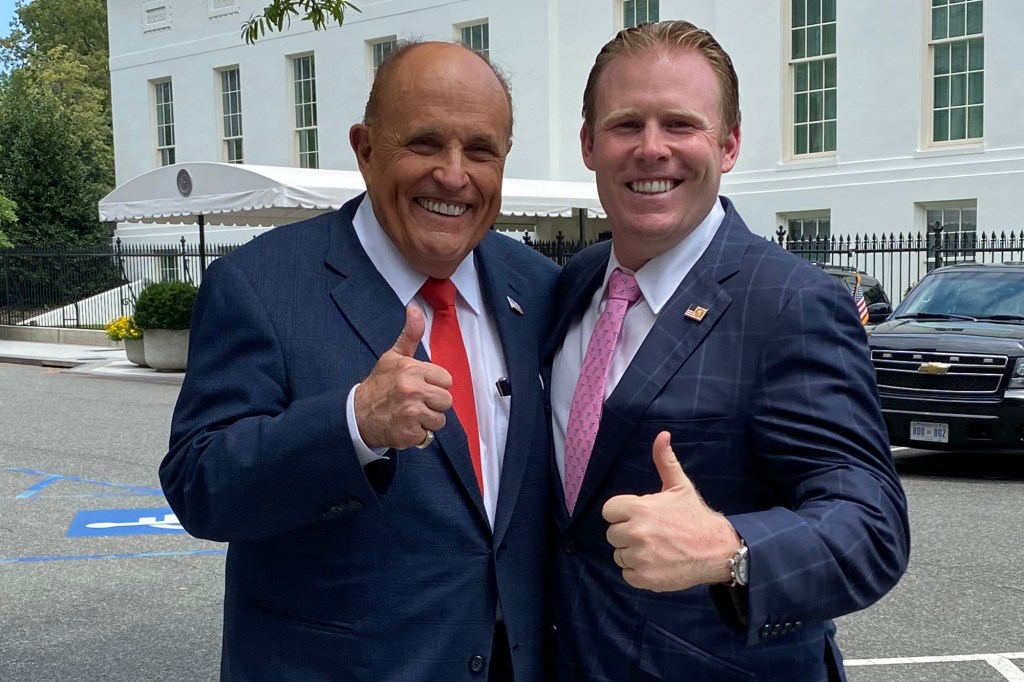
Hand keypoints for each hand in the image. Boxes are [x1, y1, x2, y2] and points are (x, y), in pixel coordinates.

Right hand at [354, 305, 452, 448]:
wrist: (357, 415)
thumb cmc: (379, 384)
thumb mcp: (393, 357)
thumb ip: (410, 335)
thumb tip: (415, 309)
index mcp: (411, 370)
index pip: (446, 380)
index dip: (434, 383)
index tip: (419, 385)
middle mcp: (413, 390)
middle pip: (446, 400)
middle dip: (433, 402)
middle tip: (415, 401)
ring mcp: (411, 413)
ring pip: (440, 419)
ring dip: (427, 419)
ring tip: (411, 413)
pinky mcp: (409, 433)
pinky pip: (428, 434)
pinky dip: (418, 433)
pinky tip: (405, 425)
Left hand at [603, 431, 740, 591]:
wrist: (717, 549)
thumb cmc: (695, 516)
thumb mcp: (679, 486)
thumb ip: (665, 461)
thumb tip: (662, 435)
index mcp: (640, 508)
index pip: (609, 511)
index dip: (622, 514)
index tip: (638, 517)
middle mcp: (637, 532)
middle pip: (612, 534)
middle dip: (628, 534)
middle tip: (651, 534)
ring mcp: (640, 557)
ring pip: (619, 555)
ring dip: (633, 554)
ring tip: (656, 549)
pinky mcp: (644, 578)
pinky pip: (627, 575)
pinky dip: (639, 573)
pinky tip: (656, 564)